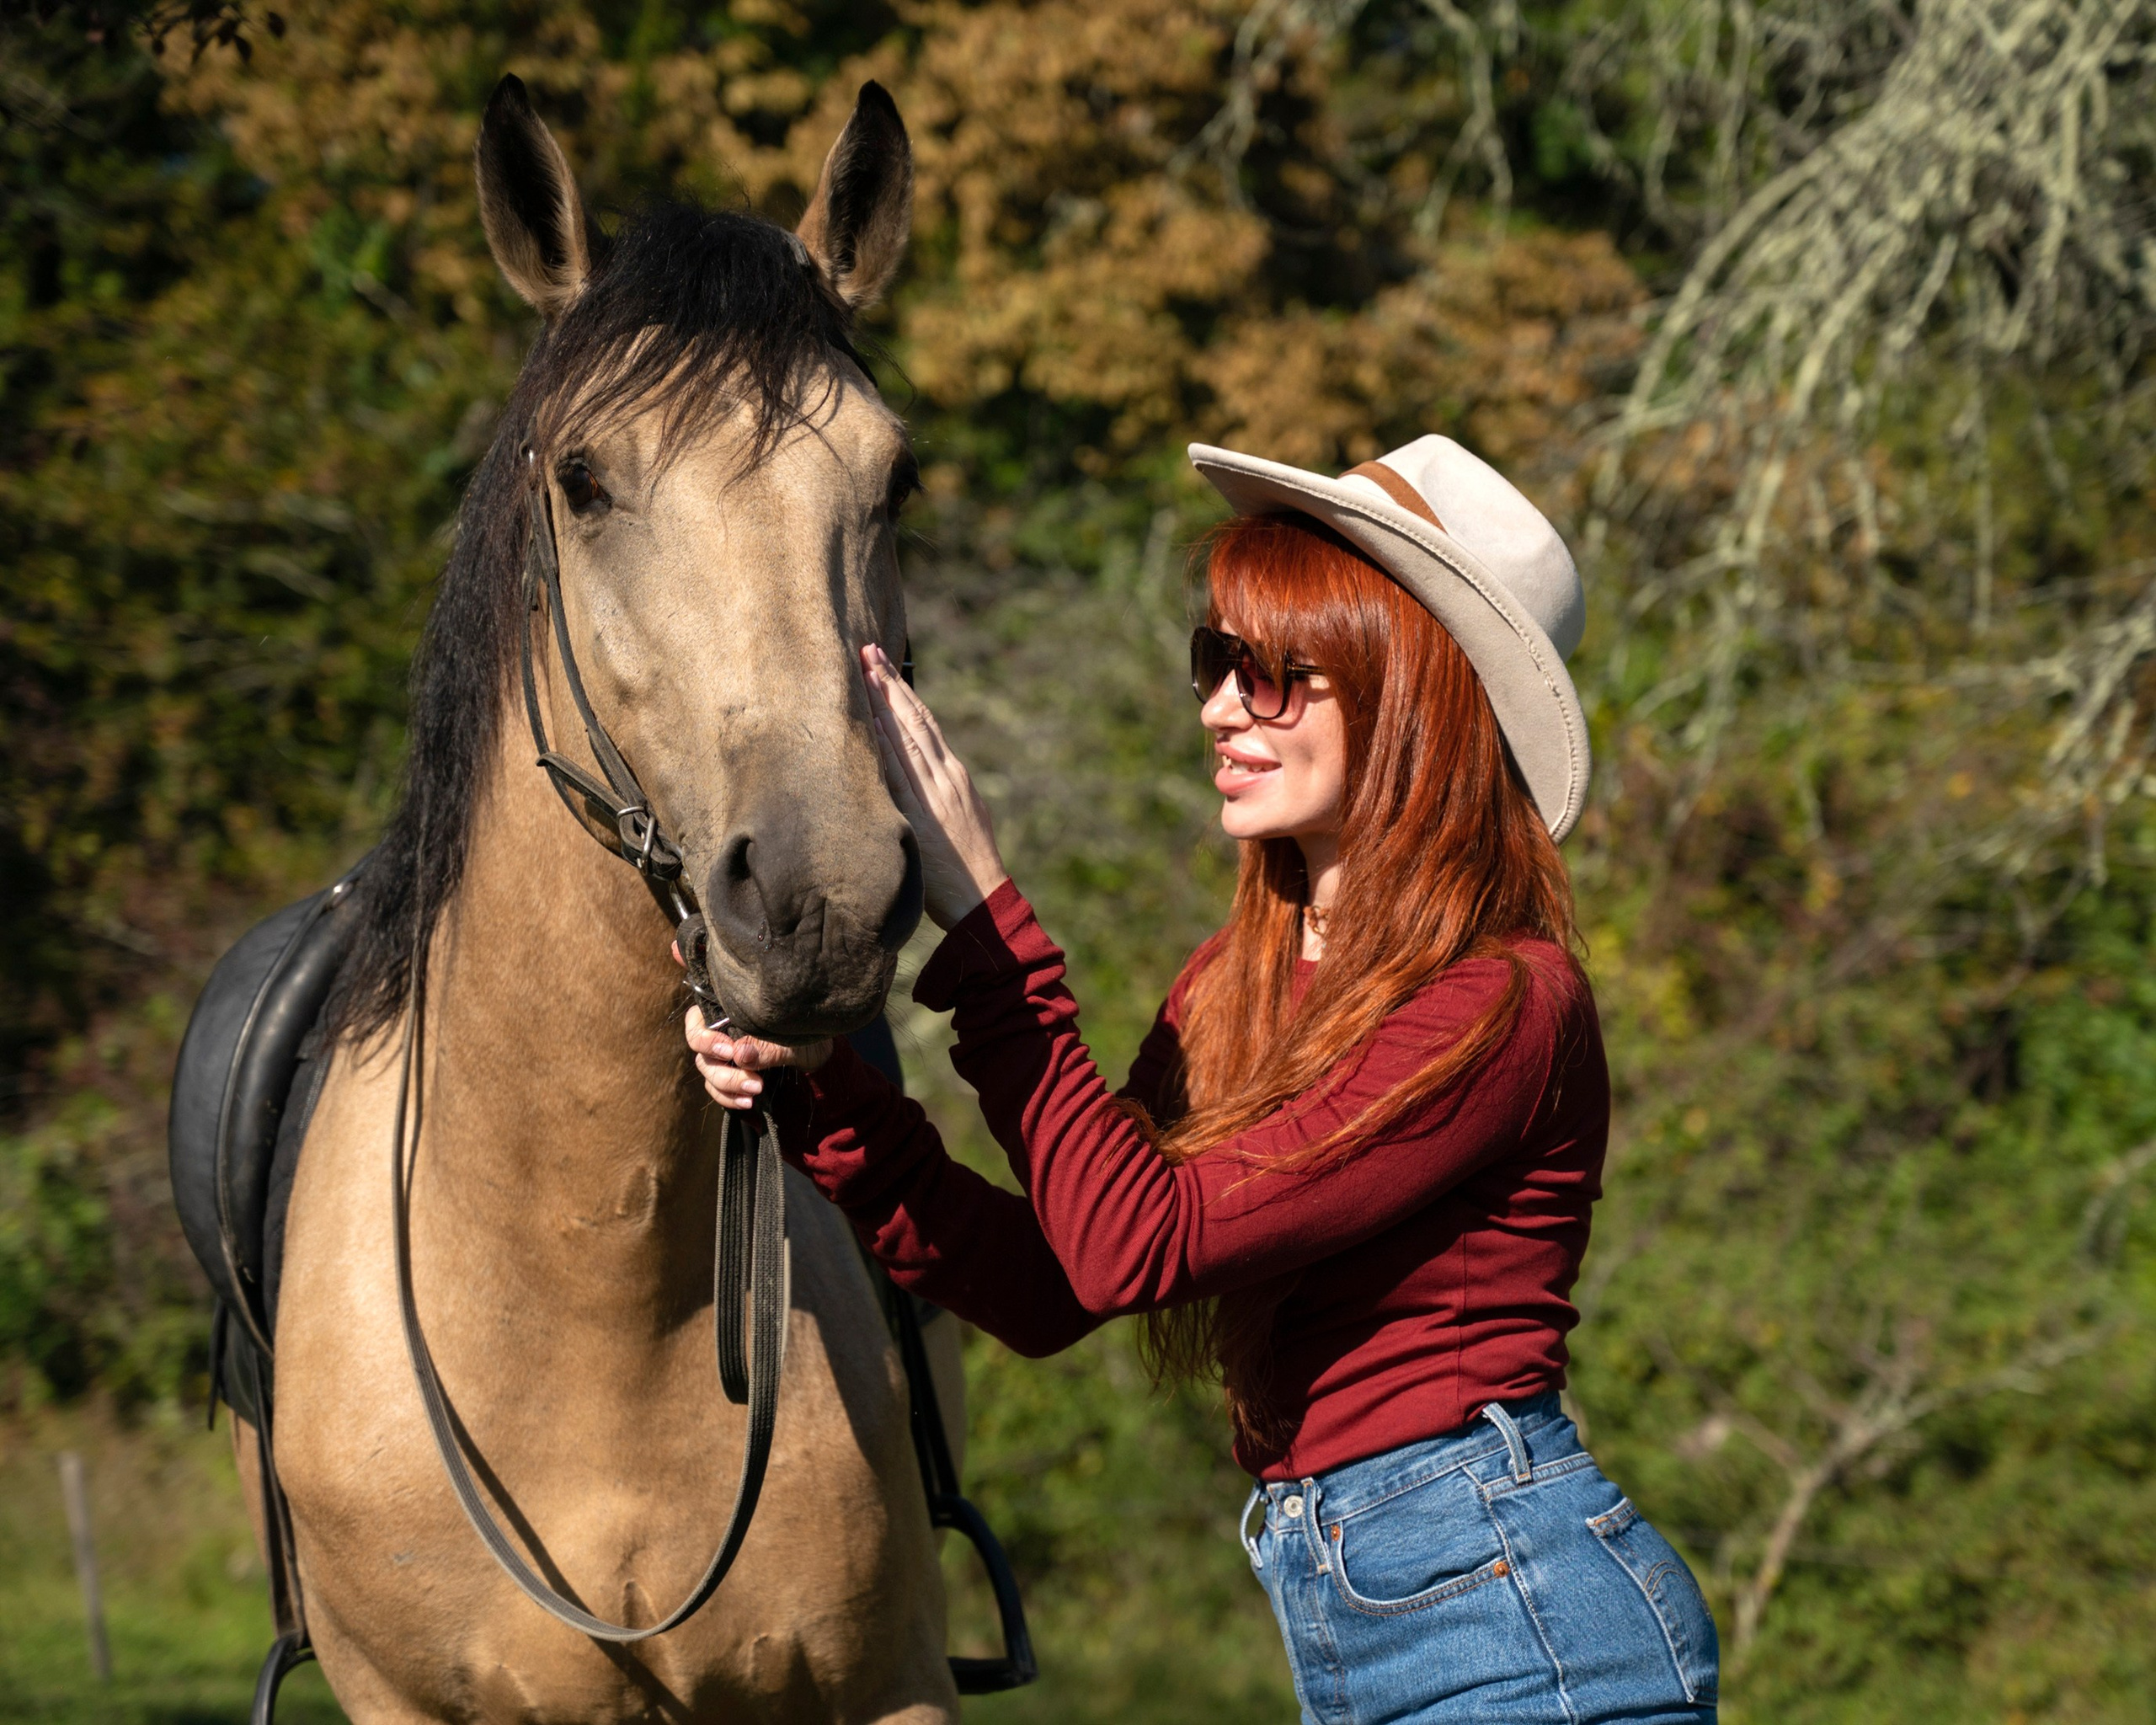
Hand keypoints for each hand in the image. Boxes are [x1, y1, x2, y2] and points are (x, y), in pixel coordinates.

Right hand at [685, 1006, 829, 1109]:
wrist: (819, 1053)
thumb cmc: (804, 1033)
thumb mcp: (791, 1037)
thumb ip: (766, 1045)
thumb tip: (739, 1054)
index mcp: (730, 1011)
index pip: (697, 1020)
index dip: (704, 1037)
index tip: (728, 1050)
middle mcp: (721, 1032)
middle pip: (701, 1052)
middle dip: (722, 1070)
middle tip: (752, 1079)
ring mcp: (724, 1055)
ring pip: (709, 1072)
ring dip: (728, 1085)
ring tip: (757, 1090)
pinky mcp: (732, 1076)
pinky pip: (718, 1090)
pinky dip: (729, 1098)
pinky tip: (748, 1102)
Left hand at [860, 643, 1009, 928]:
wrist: (982, 899)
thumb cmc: (966, 865)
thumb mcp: (959, 816)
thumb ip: (938, 791)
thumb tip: (914, 771)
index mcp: (954, 775)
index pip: (925, 723)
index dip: (902, 692)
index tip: (882, 665)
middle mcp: (945, 777)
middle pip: (913, 720)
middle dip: (888, 684)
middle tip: (867, 651)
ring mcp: (933, 795)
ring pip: (905, 738)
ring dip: (881, 703)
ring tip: (862, 673)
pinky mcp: (920, 817)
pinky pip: (897, 775)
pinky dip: (883, 747)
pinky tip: (868, 724)